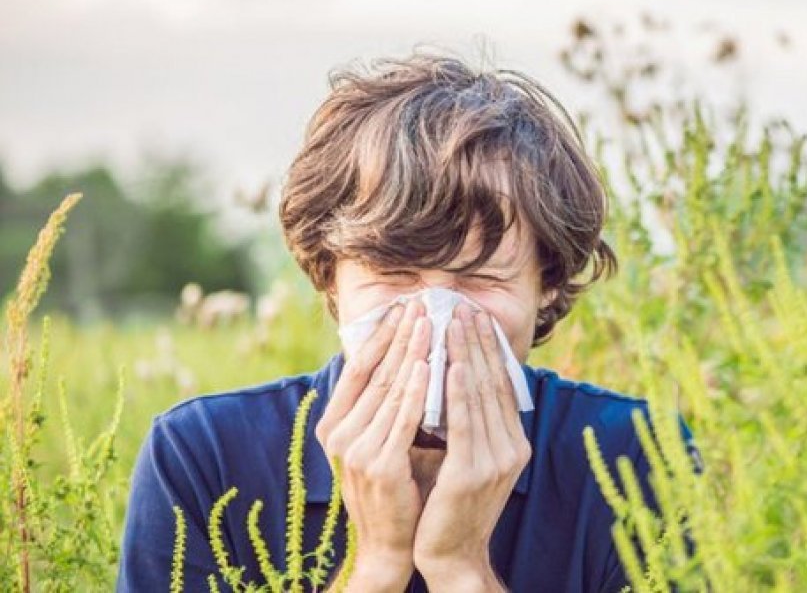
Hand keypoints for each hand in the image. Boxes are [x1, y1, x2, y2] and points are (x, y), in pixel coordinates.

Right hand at [315, 299, 431, 590]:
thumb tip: (404, 360)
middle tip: (420, 303)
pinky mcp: (380, 465)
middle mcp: (339, 434)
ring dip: (412, 352)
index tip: (401, 308)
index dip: (380, 337)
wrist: (390, 543)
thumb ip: (383, 406)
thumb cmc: (391, 487)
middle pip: (375, 373)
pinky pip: (404, 418)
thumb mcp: (377, 441)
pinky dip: (418, 389)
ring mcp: (356, 450)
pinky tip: (431, 364)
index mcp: (334, 425)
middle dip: (400, 336)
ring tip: (429, 322)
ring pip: (391, 390)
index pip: (358, 369)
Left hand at [413, 303, 531, 590]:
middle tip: (466, 306)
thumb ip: (469, 423)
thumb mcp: (467, 458)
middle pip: (494, 383)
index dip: (489, 349)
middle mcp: (511, 448)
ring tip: (456, 322)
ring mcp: (495, 461)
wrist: (450, 555)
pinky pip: (465, 423)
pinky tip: (454, 364)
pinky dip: (460, 391)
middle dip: (479, 342)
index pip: (500, 386)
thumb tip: (458, 379)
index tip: (476, 317)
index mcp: (512, 443)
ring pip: (480, 396)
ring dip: (468, 355)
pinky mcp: (472, 473)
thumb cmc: (450, 504)